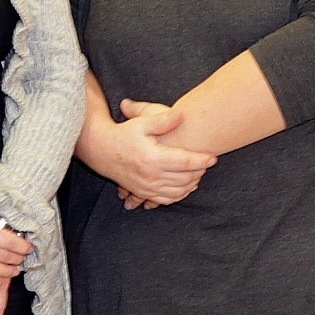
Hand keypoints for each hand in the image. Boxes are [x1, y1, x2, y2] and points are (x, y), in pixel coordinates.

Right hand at [87, 100, 214, 208]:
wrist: (101, 150)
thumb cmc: (124, 133)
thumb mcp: (141, 122)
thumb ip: (163, 119)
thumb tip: (182, 115)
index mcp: (153, 157)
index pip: (185, 162)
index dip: (202, 160)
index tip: (213, 157)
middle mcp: (151, 175)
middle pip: (185, 178)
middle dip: (199, 171)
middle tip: (206, 162)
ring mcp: (147, 186)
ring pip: (178, 191)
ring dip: (192, 183)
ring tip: (198, 172)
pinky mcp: (143, 192)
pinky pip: (166, 199)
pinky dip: (180, 195)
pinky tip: (186, 186)